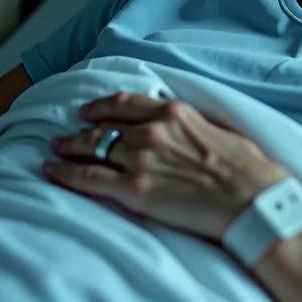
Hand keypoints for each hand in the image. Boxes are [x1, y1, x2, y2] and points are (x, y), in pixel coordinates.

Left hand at [43, 93, 289, 239]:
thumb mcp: (218, 130)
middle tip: (66, 133)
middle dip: (81, 129)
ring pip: (91, 148)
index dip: (103, 105)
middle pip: (104, 126)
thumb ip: (192, 127)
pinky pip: (88, 178)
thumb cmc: (245, 168)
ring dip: (69, 148)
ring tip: (55, 150)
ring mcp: (140, 160)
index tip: (90, 109)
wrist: (250, 198)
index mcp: (175, 113)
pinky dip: (65, 173)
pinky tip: (52, 171)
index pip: (127, 103)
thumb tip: (184, 134)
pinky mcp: (133, 190)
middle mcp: (152, 131)